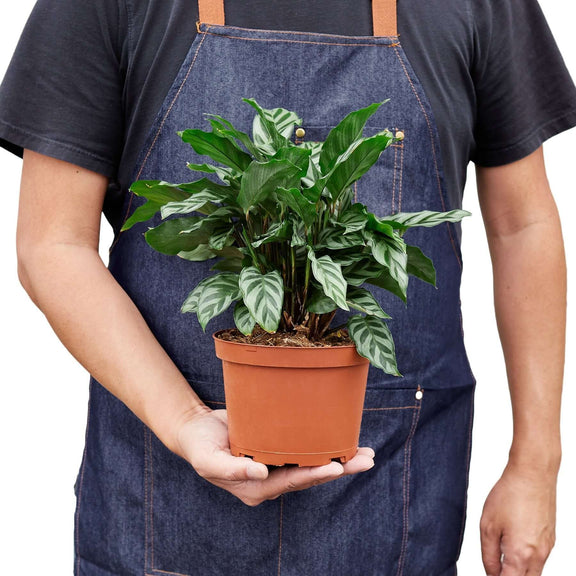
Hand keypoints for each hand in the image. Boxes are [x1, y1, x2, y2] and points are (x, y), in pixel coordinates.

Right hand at [176, 407, 374, 505]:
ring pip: (312, 464)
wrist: (196, 429)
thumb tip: (261, 473)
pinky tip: (343, 439)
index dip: (315, 475)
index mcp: (256, 488)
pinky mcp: (278, 448)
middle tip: (366, 460)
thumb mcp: (209, 460)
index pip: (291, 482)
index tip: (336, 467)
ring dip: (340, 459)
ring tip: (366, 454)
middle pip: (310, 476)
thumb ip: (233, 470)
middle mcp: (271, 479)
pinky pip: (304, 450)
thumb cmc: (199, 446)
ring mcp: (276, 465)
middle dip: (339, 468)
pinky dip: (324, 445)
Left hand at [480, 460, 556, 575]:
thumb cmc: (510, 495)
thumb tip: (490, 572)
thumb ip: (488, 554)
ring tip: (503, 556)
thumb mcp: (488, 525)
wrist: (533, 476)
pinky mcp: (550, 540)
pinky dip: (527, 560)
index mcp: (519, 555)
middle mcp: (537, 556)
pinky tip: (515, 545)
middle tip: (495, 566)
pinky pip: (539, 560)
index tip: (490, 573)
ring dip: (518, 571)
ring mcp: (547, 548)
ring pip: (533, 573)